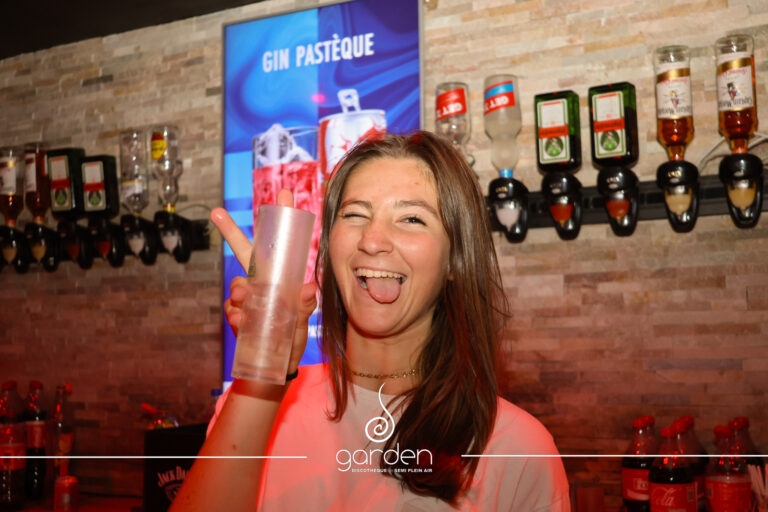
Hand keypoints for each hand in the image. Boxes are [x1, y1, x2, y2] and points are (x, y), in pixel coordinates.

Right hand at [210, 190, 317, 374]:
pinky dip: (237, 315)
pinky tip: (243, 321)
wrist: (273, 369)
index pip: (276, 246)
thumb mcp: (302, 321)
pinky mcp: (237, 318)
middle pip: (243, 253)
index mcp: (278, 278)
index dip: (278, 221)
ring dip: (240, 290)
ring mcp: (246, 300)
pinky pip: (232, 310)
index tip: (283, 195)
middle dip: (230, 231)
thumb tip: (307, 289)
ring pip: (237, 284)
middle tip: (217, 212)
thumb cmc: (290, 339)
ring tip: (246, 301)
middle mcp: (259, 284)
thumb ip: (304, 306)